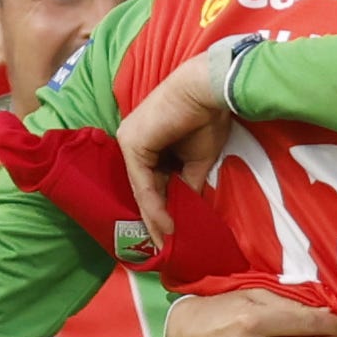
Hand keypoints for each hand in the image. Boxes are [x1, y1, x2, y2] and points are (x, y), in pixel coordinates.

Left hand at [113, 48, 243, 244]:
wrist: (208, 91)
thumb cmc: (207, 117)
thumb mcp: (198, 160)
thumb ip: (188, 184)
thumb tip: (188, 209)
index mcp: (146, 141)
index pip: (151, 180)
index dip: (162, 207)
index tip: (172, 232)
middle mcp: (132, 140)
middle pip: (143, 186)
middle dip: (154, 217)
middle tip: (164, 245)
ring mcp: (128, 141)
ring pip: (140, 188)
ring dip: (154, 218)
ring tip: (165, 243)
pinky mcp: (132, 144)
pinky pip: (142, 183)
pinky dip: (153, 207)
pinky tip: (165, 226)